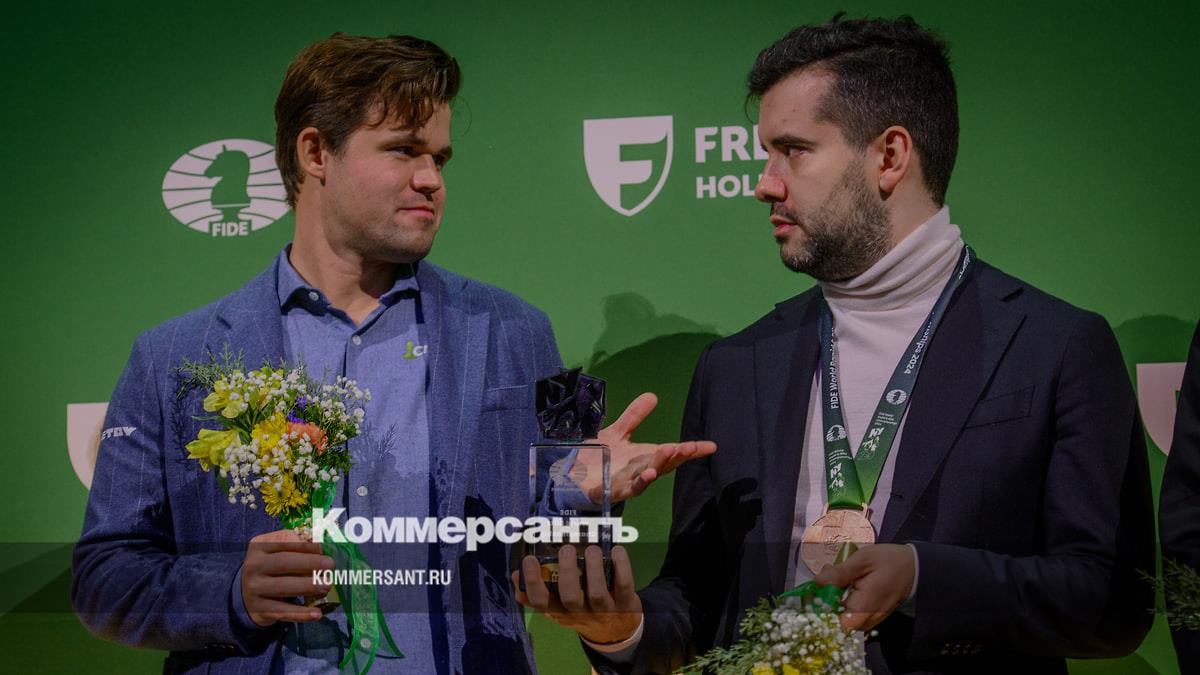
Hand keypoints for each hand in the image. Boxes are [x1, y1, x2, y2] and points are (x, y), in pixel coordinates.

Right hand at [241, 529, 334, 626]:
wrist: (248, 596)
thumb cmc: (272, 568)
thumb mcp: (278, 552)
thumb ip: (298, 546)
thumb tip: (324, 545)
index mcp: (259, 546)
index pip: (284, 541)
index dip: (306, 545)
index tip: (324, 548)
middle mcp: (253, 566)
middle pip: (283, 563)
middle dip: (310, 563)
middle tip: (331, 566)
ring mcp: (254, 589)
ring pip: (283, 587)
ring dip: (308, 586)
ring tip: (327, 585)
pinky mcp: (259, 609)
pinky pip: (282, 612)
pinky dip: (301, 614)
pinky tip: (317, 613)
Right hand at [512, 544, 641, 644]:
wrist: (616, 631)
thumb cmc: (580, 610)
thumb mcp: (558, 607)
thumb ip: (539, 592)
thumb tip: (515, 574)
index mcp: (560, 612)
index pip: (541, 602)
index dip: (532, 583)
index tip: (528, 560)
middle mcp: (580, 614)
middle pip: (570, 598)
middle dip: (567, 573)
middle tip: (565, 548)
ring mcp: (604, 611)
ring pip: (597, 594)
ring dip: (593, 569)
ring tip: (591, 549)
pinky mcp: (626, 605)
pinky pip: (624, 586)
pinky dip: (622, 567)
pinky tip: (616, 550)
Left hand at [578, 392, 716, 502]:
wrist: (571, 478)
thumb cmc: (597, 459)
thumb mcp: (617, 433)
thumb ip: (634, 417)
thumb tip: (653, 396)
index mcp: (643, 457)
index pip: (671, 453)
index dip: (691, 450)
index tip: (711, 446)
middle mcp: (638, 471)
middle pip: (663, 465)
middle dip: (677, 456)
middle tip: (688, 446)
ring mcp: (626, 483)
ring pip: (648, 476)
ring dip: (659, 465)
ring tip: (670, 451)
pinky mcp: (610, 492)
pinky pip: (626, 489)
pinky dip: (639, 483)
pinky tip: (648, 475)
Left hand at [814, 543, 914, 632]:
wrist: (913, 568)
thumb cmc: (889, 562)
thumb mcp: (863, 560)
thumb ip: (840, 573)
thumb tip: (817, 582)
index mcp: (865, 606)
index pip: (833, 623)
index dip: (817, 610)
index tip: (810, 591)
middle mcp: (866, 619)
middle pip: (833, 620)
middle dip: (822, 599)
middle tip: (824, 575)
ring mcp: (868, 621)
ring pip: (839, 617)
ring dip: (830, 598)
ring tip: (833, 574)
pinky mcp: (868, 617)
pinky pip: (848, 614)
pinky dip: (839, 600)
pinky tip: (841, 582)